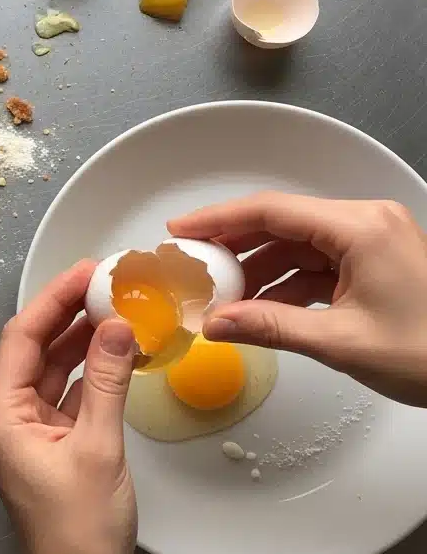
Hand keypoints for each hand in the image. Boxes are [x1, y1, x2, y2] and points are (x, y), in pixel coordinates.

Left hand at [0, 261, 138, 553]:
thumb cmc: (80, 535)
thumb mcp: (99, 447)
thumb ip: (108, 381)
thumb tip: (116, 328)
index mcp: (1, 416)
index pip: (22, 337)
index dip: (54, 299)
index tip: (83, 273)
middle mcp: (6, 419)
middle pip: (34, 349)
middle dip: (68, 315)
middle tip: (102, 284)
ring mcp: (27, 432)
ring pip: (51, 370)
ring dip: (82, 342)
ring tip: (113, 309)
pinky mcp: (49, 445)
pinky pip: (66, 394)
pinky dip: (90, 374)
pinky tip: (115, 354)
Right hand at [169, 192, 426, 406]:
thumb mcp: (341, 342)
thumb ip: (270, 327)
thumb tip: (215, 324)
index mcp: (360, 228)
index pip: (272, 211)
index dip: (218, 219)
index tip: (180, 230)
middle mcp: (365, 222)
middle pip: (281, 223)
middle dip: (233, 244)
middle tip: (191, 262)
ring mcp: (371, 241)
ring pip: (296, 244)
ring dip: (258, 268)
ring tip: (220, 295)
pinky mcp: (375, 262)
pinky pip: (317, 263)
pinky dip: (286, 282)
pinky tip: (259, 306)